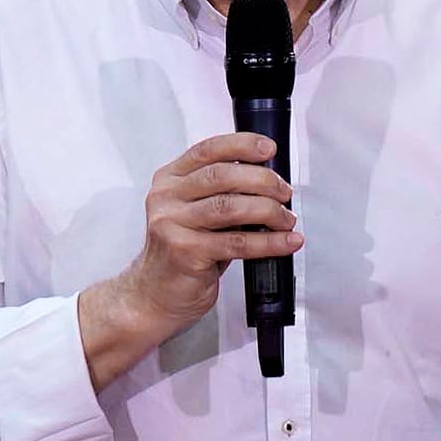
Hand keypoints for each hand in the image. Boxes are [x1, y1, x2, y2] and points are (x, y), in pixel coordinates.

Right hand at [77, 132, 300, 388]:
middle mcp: (166, 198)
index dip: (242, 145)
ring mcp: (172, 225)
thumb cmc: (182, 251)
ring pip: (231, 207)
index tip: (269, 149)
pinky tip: (286, 242)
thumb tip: (269, 182)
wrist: (153, 295)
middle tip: (285, 193)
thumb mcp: (194, 213)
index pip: (208, 150)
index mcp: (169, 180)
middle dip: (262, 181)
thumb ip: (220, 193)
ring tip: (287, 219)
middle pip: (222, 176)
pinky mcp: (185, 253)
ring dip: (268, 211)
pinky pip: (237, 243)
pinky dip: (268, 242)